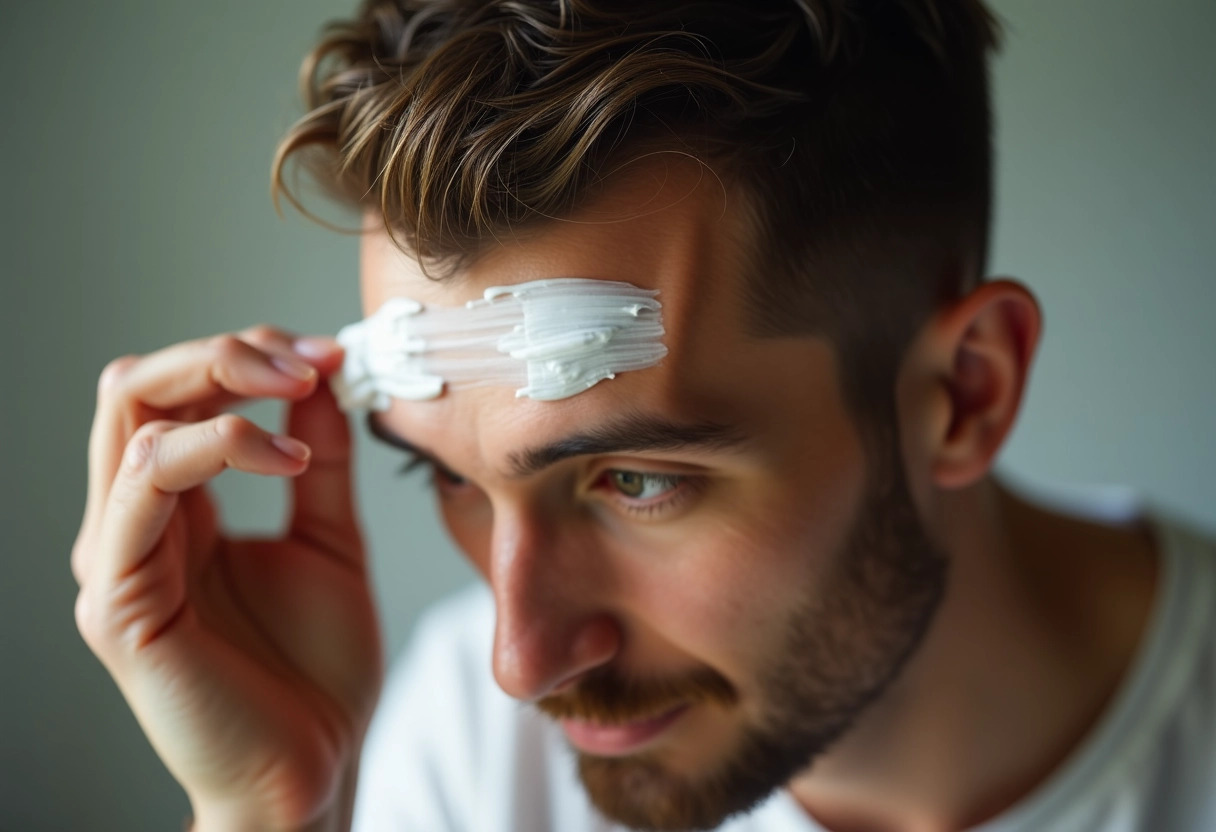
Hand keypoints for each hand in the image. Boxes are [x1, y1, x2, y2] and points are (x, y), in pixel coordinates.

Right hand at [72, 327, 383, 829]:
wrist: (318, 765)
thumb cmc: (316, 668)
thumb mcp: (329, 539)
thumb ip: (320, 463)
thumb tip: (320, 375)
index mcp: (178, 509)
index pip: (178, 391)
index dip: (249, 354)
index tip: (328, 355)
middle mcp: (135, 524)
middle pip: (140, 385)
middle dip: (227, 352)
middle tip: (306, 361)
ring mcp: (118, 560)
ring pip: (131, 418)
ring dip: (221, 385)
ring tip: (300, 397)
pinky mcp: (119, 602)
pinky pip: (141, 489)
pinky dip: (213, 447)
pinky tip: (285, 459)